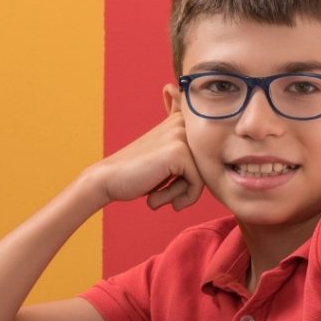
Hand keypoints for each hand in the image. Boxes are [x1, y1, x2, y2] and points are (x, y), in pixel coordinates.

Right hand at [88, 113, 204, 212]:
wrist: (108, 180)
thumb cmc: (136, 174)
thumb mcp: (166, 159)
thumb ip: (186, 150)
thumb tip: (212, 138)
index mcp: (182, 120)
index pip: (207, 158)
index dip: (189, 179)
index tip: (165, 182)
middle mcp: (184, 123)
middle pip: (207, 167)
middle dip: (187, 187)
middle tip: (162, 195)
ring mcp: (181, 136)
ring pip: (203, 177)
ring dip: (181, 194)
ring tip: (158, 197)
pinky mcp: (179, 152)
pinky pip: (197, 185)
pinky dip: (181, 198)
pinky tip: (157, 199)